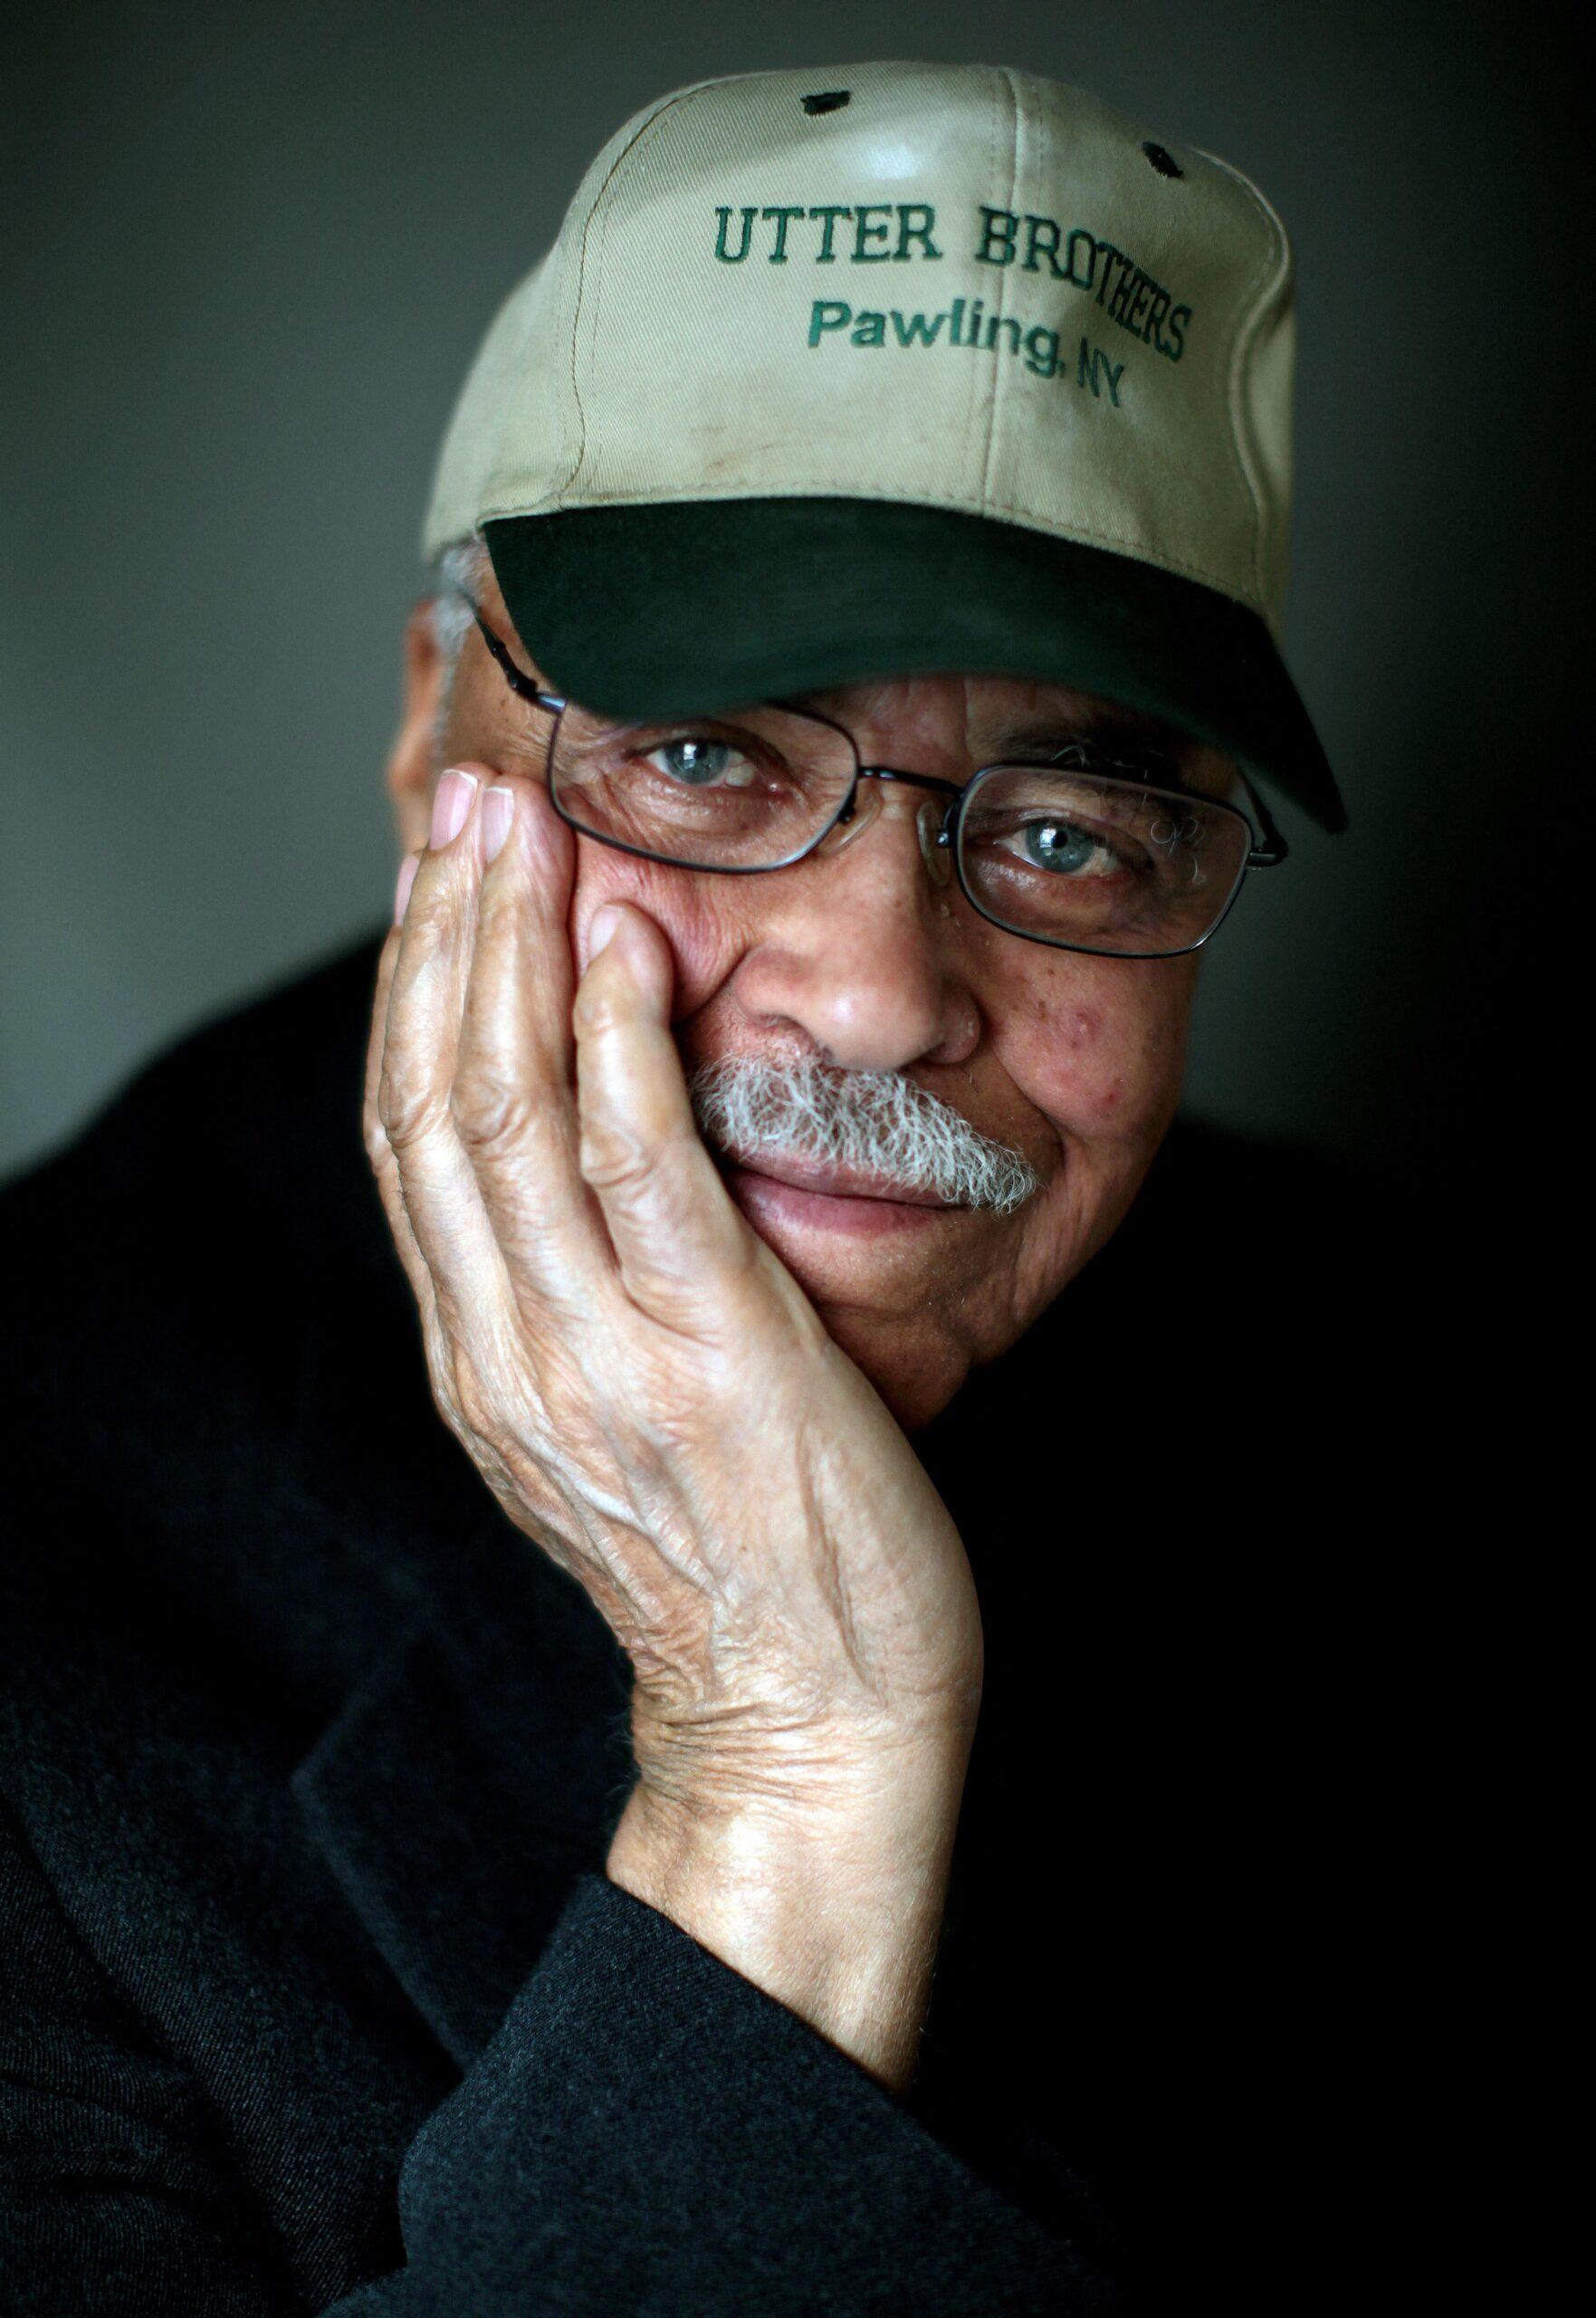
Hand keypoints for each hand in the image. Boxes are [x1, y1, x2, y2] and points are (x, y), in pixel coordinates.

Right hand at [364, 766, 982, 2081]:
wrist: (810, 1718)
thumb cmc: (740, 1565)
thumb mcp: (612, 1426)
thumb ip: (574, 1299)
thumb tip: (584, 1163)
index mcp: (482, 1362)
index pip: (408, 1140)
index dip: (411, 992)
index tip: (436, 877)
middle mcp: (507, 1350)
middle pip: (430, 1100)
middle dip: (443, 935)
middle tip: (465, 799)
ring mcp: (596, 1353)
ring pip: (503, 1113)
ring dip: (505, 952)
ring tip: (523, 826)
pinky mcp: (708, 1350)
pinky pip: (636, 1167)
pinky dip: (614, 1044)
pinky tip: (620, 945)